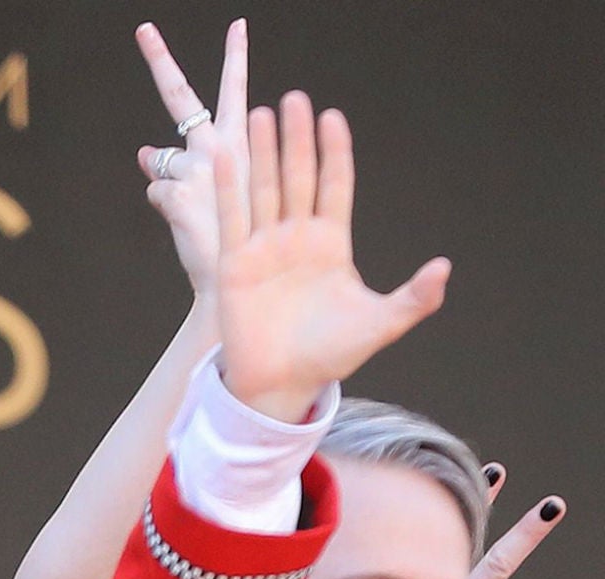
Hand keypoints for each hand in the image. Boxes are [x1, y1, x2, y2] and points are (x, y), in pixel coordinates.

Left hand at [135, 19, 247, 298]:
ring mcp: (194, 167)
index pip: (236, 90)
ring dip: (168, 179)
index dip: (236, 56)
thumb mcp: (227, 195)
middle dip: (160, 60)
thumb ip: (185, 168)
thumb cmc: (240, 236)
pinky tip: (189, 225)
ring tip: (200, 209)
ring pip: (160, 159)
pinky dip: (166, 207)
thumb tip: (142, 151)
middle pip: (182, 97)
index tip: (237, 25)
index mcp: (242, 141)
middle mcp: (217, 145)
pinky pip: (155, 191)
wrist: (240, 278)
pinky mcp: (175, 192)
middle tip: (143, 29)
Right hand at [215, 95, 449, 421]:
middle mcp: (296, 239)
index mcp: (332, 245)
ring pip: (264, 190)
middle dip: (296, 139)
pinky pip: (232, 220)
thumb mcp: (380, 325)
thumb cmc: (329, 356)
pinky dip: (228, 190)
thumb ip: (413, 298)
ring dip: (262, 153)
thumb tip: (443, 268)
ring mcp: (264, 249)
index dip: (334, 153)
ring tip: (263, 115)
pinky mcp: (234, 265)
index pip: (334, 186)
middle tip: (296, 100)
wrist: (281, 385)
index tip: (333, 118)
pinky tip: (227, 159)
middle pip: (297, 178)